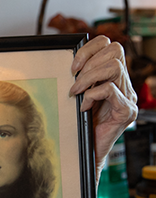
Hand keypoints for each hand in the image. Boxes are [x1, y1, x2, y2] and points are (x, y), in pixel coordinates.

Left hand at [69, 35, 137, 182]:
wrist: (89, 152)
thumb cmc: (82, 125)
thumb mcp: (78, 96)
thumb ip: (80, 80)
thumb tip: (69, 63)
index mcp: (114, 77)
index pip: (109, 45)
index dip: (90, 49)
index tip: (73, 66)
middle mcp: (125, 84)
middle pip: (115, 50)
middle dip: (89, 62)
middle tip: (74, 81)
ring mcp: (128, 98)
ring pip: (114, 67)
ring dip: (89, 78)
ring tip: (76, 92)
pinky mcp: (126, 112)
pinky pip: (111, 91)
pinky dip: (93, 95)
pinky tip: (84, 106)